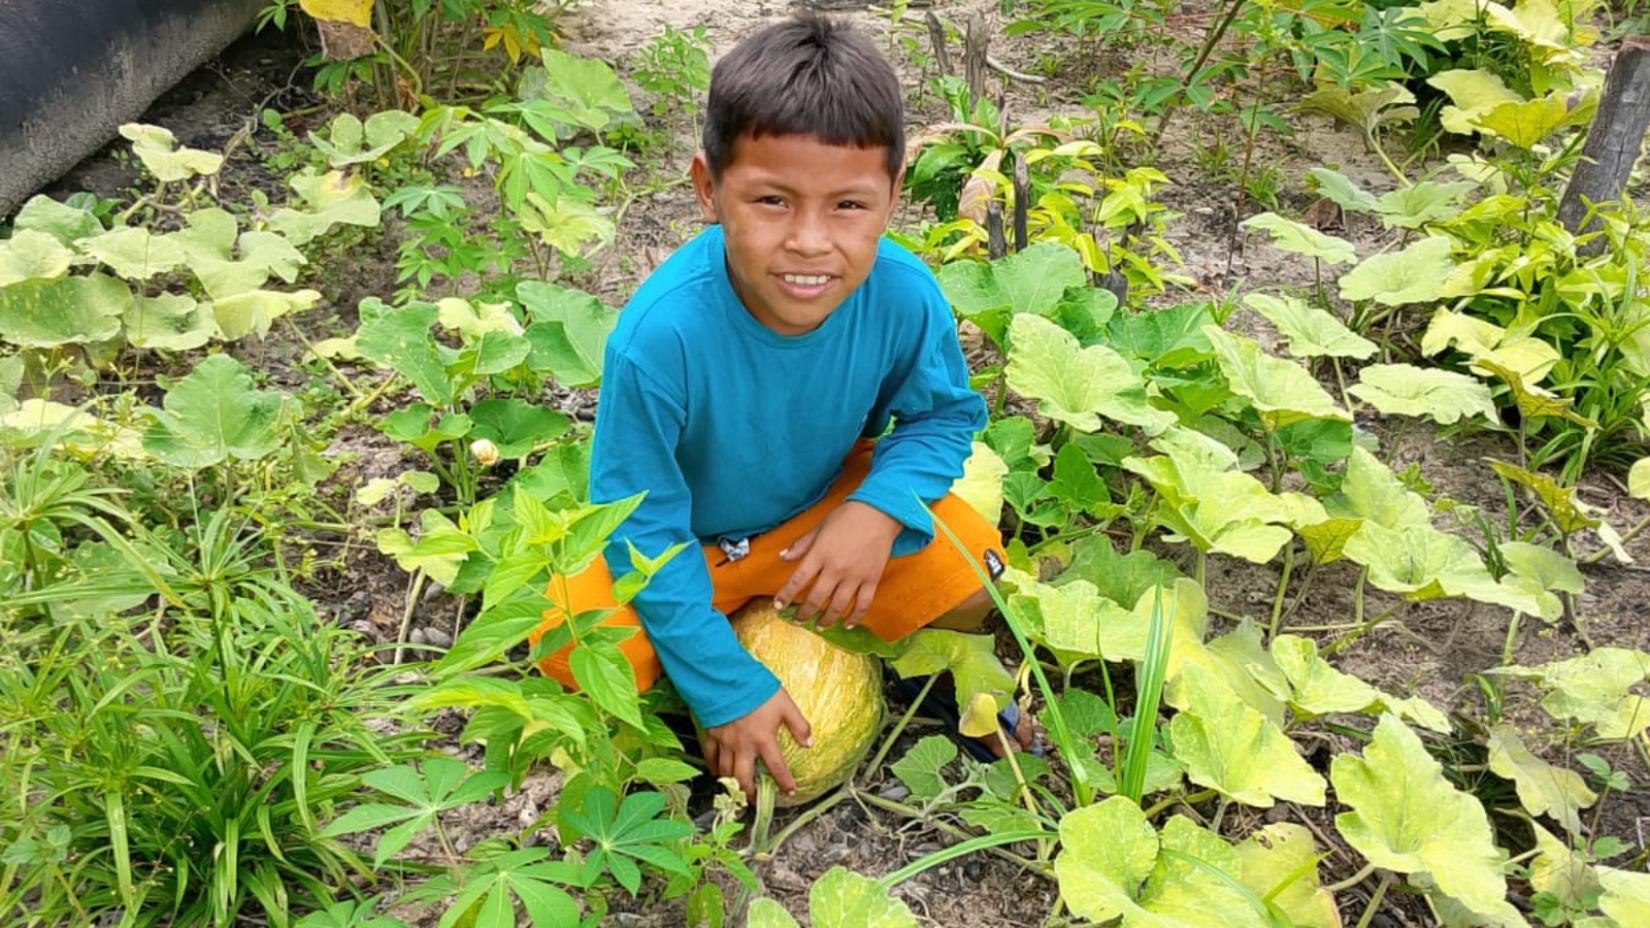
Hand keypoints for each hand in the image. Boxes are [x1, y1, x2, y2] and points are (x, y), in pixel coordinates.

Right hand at [703, 688, 811, 801]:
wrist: (727, 678)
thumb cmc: (757, 690)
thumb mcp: (785, 705)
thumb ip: (799, 725)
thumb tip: (809, 743)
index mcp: (764, 740)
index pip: (777, 767)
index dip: (784, 782)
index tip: (789, 791)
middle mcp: (744, 746)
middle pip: (744, 778)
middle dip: (749, 793)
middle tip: (754, 801)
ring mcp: (726, 741)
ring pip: (726, 771)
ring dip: (732, 783)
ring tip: (736, 790)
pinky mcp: (712, 733)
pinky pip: (710, 755)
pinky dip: (712, 766)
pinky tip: (715, 772)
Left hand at [774, 501, 902, 629]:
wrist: (879, 512)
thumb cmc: (847, 516)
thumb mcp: (819, 527)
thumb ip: (801, 544)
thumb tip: (783, 556)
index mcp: (820, 553)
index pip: (798, 579)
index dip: (786, 595)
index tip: (778, 606)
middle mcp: (836, 568)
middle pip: (816, 598)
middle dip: (803, 613)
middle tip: (797, 620)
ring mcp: (855, 575)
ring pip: (837, 605)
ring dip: (826, 619)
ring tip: (819, 625)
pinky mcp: (872, 579)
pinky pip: (863, 604)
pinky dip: (855, 617)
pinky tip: (847, 623)